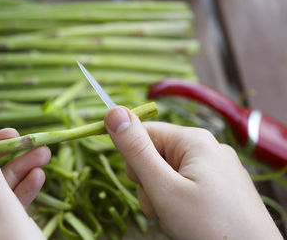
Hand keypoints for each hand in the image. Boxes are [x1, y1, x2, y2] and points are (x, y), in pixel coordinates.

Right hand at [105, 106, 281, 239]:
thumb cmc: (208, 224)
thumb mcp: (163, 187)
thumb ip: (136, 150)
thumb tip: (113, 112)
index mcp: (194, 139)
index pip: (145, 133)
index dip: (133, 158)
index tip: (140, 183)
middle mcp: (207, 147)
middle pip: (156, 155)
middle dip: (150, 183)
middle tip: (163, 205)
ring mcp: (217, 167)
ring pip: (169, 173)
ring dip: (163, 196)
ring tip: (177, 216)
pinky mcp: (222, 185)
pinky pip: (187, 185)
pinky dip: (179, 201)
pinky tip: (188, 218)